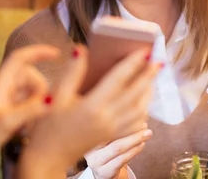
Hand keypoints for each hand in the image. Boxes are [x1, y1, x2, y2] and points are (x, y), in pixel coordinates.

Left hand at [0, 45, 58, 171]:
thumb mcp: (5, 122)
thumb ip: (30, 110)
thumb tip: (52, 101)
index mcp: (0, 83)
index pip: (20, 58)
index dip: (38, 52)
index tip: (57, 54)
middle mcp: (5, 89)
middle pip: (31, 78)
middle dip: (40, 92)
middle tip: (40, 110)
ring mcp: (7, 101)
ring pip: (32, 94)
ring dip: (36, 107)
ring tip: (29, 126)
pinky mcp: (9, 114)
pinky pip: (28, 108)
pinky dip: (32, 116)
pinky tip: (25, 131)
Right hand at [18, 46, 159, 176]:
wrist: (49, 157)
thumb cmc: (49, 126)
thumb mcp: (57, 96)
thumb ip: (72, 73)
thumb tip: (82, 49)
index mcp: (92, 106)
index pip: (119, 79)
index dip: (133, 63)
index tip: (144, 50)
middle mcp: (107, 118)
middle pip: (135, 94)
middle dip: (148, 76)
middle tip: (158, 61)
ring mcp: (112, 130)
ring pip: (139, 110)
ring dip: (148, 93)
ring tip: (152, 78)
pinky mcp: (112, 137)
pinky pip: (135, 124)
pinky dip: (143, 111)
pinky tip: (144, 104)